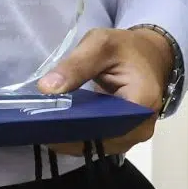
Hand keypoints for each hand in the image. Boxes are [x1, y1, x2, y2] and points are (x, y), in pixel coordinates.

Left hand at [36, 26, 176, 153]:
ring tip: (43, 125)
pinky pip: (98, 141)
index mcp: (141, 104)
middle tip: (37, 124)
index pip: (104, 126)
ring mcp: (133, 136)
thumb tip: (47, 89)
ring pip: (97, 144)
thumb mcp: (101, 44)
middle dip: (68, 134)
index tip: (45, 121)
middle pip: (99, 139)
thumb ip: (76, 65)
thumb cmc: (127, 48)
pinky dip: (78, 135)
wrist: (150, 55)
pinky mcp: (124, 136)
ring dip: (71, 137)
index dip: (73, 127)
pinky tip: (57, 126)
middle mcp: (141, 127)